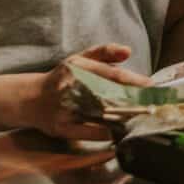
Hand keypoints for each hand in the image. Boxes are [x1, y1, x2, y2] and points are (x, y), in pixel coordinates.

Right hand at [27, 44, 150, 140]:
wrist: (31, 99)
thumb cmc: (62, 78)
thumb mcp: (80, 59)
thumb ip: (105, 52)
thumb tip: (128, 51)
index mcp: (77, 68)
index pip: (111, 74)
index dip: (133, 81)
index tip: (151, 86)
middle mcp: (70, 87)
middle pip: (108, 95)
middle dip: (132, 100)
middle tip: (151, 104)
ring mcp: (64, 109)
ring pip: (100, 115)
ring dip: (122, 117)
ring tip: (140, 117)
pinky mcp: (61, 127)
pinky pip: (89, 132)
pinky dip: (106, 132)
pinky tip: (119, 131)